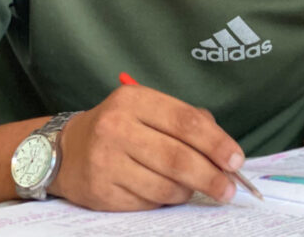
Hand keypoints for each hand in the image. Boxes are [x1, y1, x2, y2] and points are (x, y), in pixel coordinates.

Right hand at [51, 85, 243, 209]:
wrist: (67, 151)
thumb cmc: (120, 128)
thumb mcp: (148, 110)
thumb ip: (188, 122)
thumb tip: (225, 151)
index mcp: (134, 100)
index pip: (186, 122)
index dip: (216, 143)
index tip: (236, 159)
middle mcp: (117, 128)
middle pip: (178, 158)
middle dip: (211, 176)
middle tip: (229, 188)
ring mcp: (106, 161)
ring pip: (165, 186)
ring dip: (188, 191)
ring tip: (194, 187)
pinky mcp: (101, 191)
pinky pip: (148, 203)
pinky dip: (164, 201)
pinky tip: (164, 192)